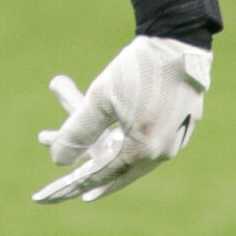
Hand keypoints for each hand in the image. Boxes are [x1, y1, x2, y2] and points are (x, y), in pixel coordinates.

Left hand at [33, 35, 210, 202]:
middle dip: (86, 161)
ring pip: (129, 148)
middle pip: (117, 164)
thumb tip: (57, 161)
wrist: (178, 42)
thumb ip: (77, 131)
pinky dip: (121, 135)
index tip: (65, 193)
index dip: (81, 183)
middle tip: (63, 168)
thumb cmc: (137, 71)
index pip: (105, 175)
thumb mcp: (100, 100)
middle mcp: (162, 151)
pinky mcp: (179, 123)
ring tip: (70, 124)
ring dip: (99, 140)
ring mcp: (174, 138)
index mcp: (144, 151)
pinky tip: (109, 127)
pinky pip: (144, 138)